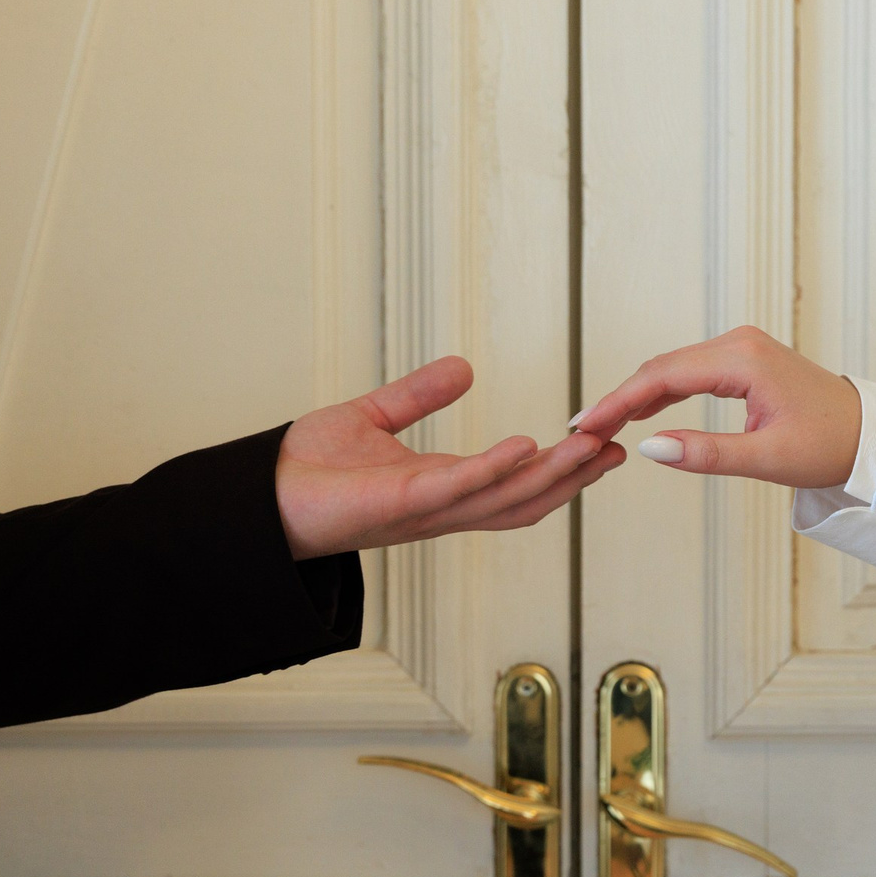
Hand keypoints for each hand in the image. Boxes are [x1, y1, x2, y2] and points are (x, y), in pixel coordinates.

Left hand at [277, 357, 624, 558]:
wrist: (257, 499)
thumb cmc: (305, 471)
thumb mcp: (373, 419)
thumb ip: (419, 396)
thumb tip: (465, 368)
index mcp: (440, 486)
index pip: (514, 482)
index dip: (559, 467)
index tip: (600, 443)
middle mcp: (442, 506)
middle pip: (525, 498)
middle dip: (573, 478)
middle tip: (618, 451)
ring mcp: (425, 508)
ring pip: (505, 497)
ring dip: (553, 475)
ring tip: (593, 449)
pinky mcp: (400, 503)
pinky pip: (458, 487)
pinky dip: (494, 468)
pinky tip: (526, 446)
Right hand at [570, 326, 860, 488]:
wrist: (868, 433)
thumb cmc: (829, 444)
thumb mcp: (767, 457)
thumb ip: (706, 453)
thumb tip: (649, 448)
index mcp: (743, 360)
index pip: (662, 376)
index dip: (617, 401)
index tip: (585, 425)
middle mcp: (738, 343)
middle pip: (660, 367)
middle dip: (618, 398)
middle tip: (582, 431)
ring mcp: (741, 348)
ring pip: (672, 368)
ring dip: (636, 395)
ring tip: (602, 424)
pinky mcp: (744, 360)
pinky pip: (690, 371)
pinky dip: (661, 391)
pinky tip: (640, 412)